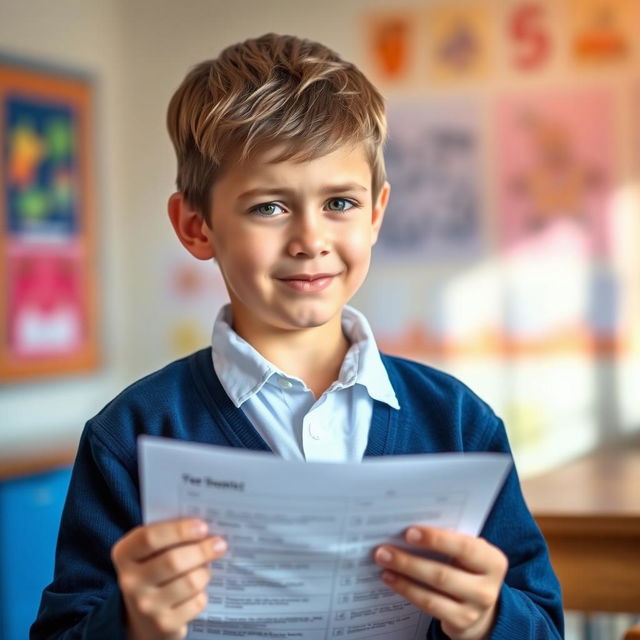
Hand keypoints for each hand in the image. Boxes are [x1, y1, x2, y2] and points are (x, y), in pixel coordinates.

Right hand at [111, 518, 226, 639]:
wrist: (143, 617)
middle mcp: (130, 581)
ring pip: (190, 582)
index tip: (203, 526)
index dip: (179, 530)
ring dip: (205, 572)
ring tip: (205, 568)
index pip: (149, 538)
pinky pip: (196, 602)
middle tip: (220, 544)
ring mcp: (146, 606)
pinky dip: (203, 594)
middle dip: (202, 550)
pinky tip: (197, 591)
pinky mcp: (164, 625)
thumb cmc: (155, 569)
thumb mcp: (153, 550)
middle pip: (173, 561)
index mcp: (124, 554)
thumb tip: (207, 529)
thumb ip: (172, 535)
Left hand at [374, 526, 507, 639]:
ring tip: (383, 562)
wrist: (481, 606)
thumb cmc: (467, 566)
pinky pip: (428, 606)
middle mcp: (487, 587)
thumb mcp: (468, 552)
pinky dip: (406, 590)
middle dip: (409, 561)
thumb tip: (409, 528)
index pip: (465, 547)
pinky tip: (391, 579)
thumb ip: (449, 539)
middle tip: (384, 549)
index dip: (436, 540)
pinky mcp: (461, 623)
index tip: (409, 532)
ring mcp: (475, 609)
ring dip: (403, 576)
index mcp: (492, 560)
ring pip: (433, 593)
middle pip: (443, 574)